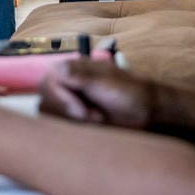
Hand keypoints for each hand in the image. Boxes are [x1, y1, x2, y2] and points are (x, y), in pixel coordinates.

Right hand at [39, 59, 157, 129]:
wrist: (148, 112)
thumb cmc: (130, 93)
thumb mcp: (105, 83)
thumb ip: (79, 76)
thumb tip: (55, 68)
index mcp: (73, 68)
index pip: (48, 80)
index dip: (59, 97)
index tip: (79, 111)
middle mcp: (68, 82)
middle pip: (46, 97)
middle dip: (66, 110)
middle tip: (89, 116)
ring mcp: (71, 100)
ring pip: (51, 112)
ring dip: (71, 119)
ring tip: (96, 119)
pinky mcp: (76, 117)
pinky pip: (61, 123)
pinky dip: (74, 126)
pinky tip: (93, 124)